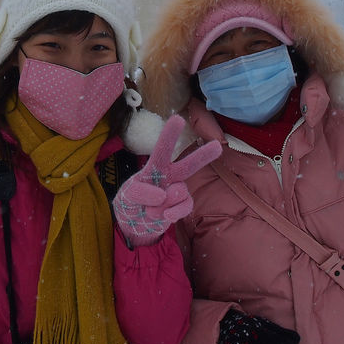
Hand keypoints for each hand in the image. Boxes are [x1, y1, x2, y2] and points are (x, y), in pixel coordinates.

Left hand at [112, 114, 221, 246]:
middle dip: (203, 156)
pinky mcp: (182, 206)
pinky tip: (165, 216)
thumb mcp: (126, 195)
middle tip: (217, 145)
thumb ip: (139, 192)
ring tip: (149, 210)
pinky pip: (185, 207)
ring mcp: (177, 191)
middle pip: (189, 165)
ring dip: (161, 204)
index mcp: (155, 167)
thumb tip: (161, 195)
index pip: (163, 149)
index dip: (170, 134)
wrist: (134, 224)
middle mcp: (170, 175)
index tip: (178, 119)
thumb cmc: (130, 203)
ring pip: (179, 192)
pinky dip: (174, 213)